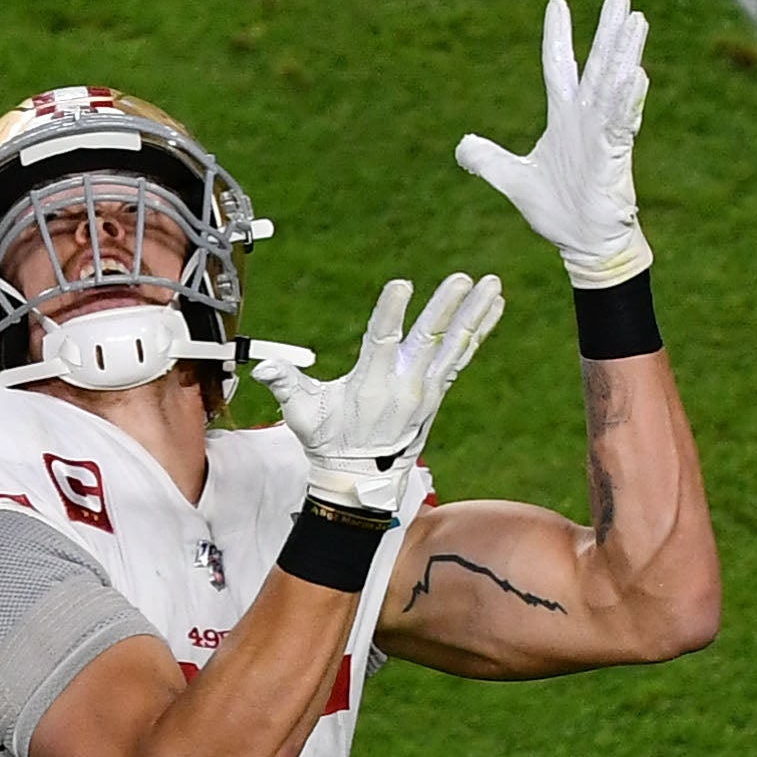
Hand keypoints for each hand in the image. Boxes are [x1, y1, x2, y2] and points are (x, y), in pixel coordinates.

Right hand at [248, 274, 509, 511]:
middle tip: (461, 279)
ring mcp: (426, 388)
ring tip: (491, 284)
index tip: (401, 285)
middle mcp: (405, 386)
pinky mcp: (437, 390)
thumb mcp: (302, 416)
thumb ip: (286, 386)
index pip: (382, 342)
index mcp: (371, 385)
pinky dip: (479, 329)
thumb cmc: (327, 441)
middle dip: (445, 308)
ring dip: (474, 314)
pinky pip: (462, 355)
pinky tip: (492, 306)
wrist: (361, 477)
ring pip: (454, 345)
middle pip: (428, 340)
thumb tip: (264, 368)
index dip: (391, 313)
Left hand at [453, 0, 654, 288]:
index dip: (557, 36)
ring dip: (625, 53)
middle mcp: (587, 119)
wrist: (583, 244)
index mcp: (564, 119)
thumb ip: (487, 160)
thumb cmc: (557, 211)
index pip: (558, 68)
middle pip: (598, 64)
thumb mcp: (513, 180)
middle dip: (607, 30)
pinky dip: (627, 99)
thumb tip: (462, 144)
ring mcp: (603, 134)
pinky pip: (621, 122)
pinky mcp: (614, 155)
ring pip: (616, 85)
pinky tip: (635, 73)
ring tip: (635, 19)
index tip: (557, 3)